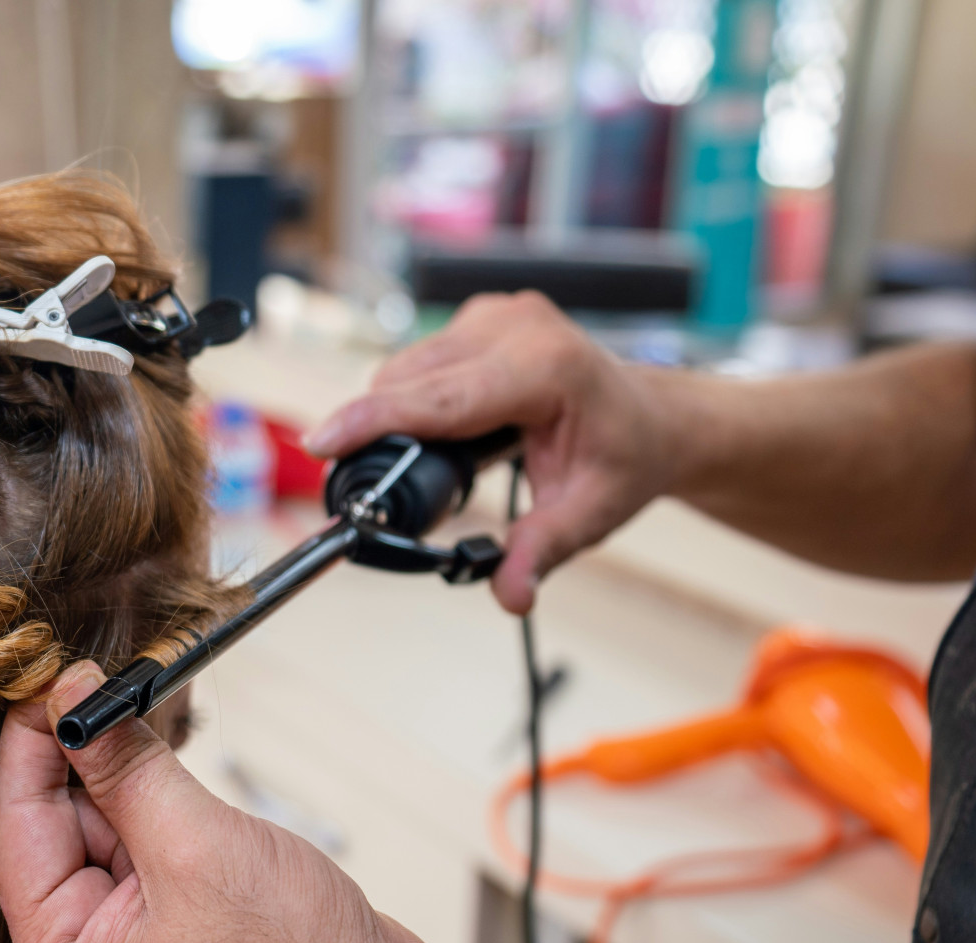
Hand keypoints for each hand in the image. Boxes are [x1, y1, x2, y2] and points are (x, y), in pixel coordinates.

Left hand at [0, 663, 434, 942]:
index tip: (50, 675)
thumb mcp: (195, 846)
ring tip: (154, 730)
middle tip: (107, 683)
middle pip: (55, 828)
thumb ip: (124, 768)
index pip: (17, 829)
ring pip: (104, 832)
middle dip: (83, 756)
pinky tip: (178, 774)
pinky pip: (144, 850)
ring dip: (128, 778)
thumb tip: (71, 701)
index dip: (31, 744)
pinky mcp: (171, 931)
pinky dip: (159, 806)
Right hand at [308, 292, 686, 613]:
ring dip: (400, 414)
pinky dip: (418, 396)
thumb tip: (510, 596)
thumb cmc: (626, 459)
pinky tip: (452, 427)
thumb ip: (542, 552)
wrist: (654, 418)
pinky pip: (421, 359)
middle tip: (393, 488)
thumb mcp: (590, 514)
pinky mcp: (483, 314)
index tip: (321, 444)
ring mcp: (498, 313)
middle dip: (381, 433)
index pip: (437, 398)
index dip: (371, 422)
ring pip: (406, 368)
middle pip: (408, 382)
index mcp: (545, 367)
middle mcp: (516, 327)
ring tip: (444, 458)